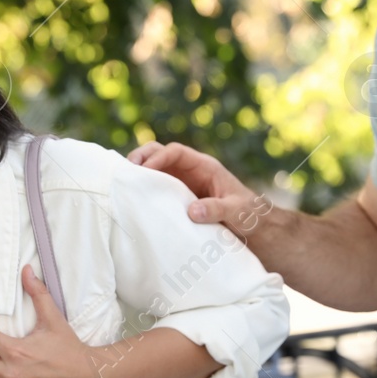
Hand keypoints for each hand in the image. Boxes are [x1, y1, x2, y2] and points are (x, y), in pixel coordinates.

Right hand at [126, 140, 270, 237]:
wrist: (253, 225)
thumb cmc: (248, 213)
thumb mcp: (237, 211)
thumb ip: (217, 209)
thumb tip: (192, 211)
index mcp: (204, 166)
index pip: (176, 152)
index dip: (159, 158)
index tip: (145, 171)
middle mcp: (190, 170)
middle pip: (161, 153)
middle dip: (142, 157)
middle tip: (126, 171)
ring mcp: (183, 183)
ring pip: (155, 169)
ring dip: (139, 173)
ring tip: (123, 183)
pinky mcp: (178, 197)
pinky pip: (158, 188)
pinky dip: (144, 189)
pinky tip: (132, 199)